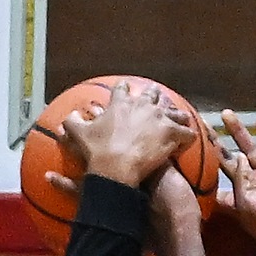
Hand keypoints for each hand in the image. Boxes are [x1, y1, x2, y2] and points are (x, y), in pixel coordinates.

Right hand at [55, 74, 196, 191]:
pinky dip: (188, 136)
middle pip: (152, 94)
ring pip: (174, 111)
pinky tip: (189, 139)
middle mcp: (141, 105)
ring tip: (180, 119)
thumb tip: (66, 118)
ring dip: (176, 115)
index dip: (125, 90)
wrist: (115, 167)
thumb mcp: (78, 133)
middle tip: (158, 101)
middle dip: (155, 96)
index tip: (128, 90)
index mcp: (120, 102)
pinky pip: (187, 132)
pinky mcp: (171, 133)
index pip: (123, 89)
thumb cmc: (97, 150)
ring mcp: (159, 118)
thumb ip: (73, 122)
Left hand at [213, 111, 255, 255]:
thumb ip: (238, 179)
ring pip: (252, 148)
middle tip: (204, 122)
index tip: (194, 140)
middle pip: (232, 156)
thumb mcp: (245, 203)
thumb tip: (235, 158)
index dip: (208, 156)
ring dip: (240, 132)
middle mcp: (253, 181)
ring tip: (227, 114)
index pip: (219, 170)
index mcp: (239, 192)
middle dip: (219, 139)